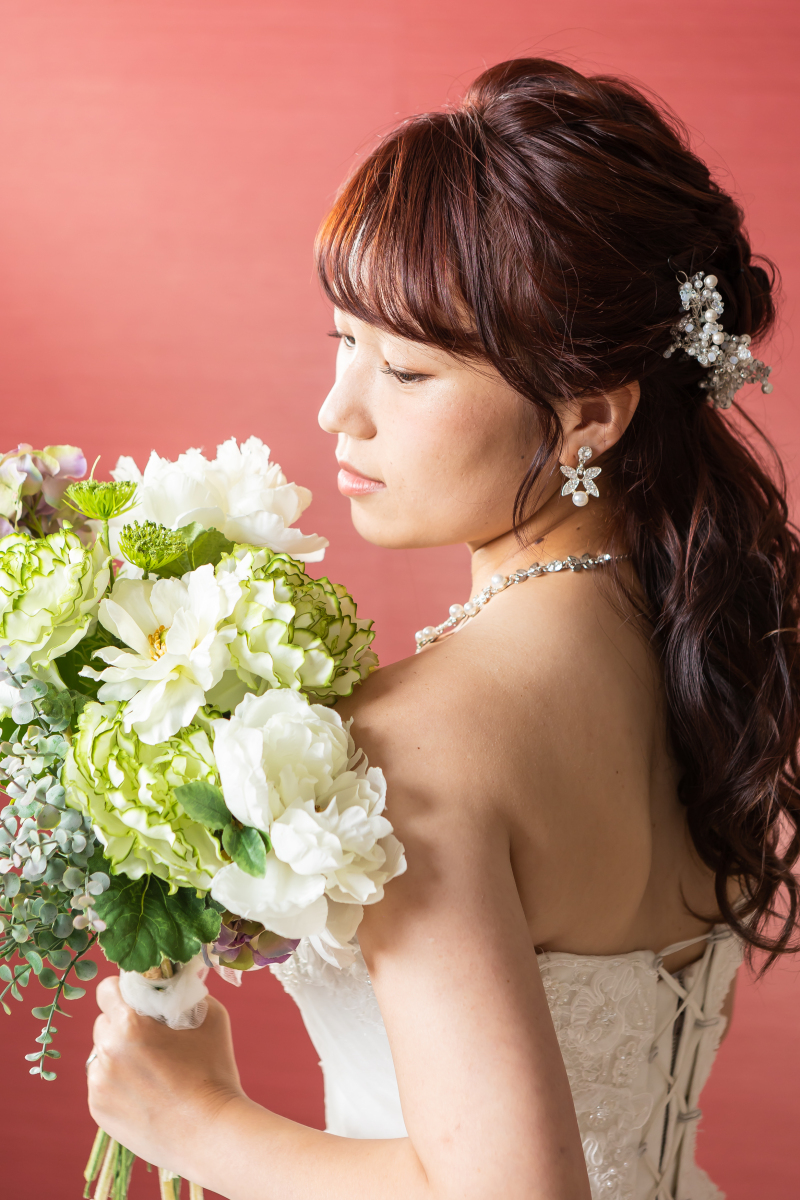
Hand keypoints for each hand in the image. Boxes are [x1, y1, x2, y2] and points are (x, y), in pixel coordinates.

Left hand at [89, 976, 244, 1176]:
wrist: (211, 1133)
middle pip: (104, 1021)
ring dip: (119, 1054)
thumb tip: (172, 982)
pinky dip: (119, 1082)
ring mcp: (98, 1084)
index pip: (106, 988)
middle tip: (152, 1037)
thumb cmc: (214, 1071)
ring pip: (102, 1053)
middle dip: (124, 1023)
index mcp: (129, 1024)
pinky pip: (102, 1082)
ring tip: (152, 1071)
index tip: (141, 998)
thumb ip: (184, 993)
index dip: (124, 989)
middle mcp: (106, 1052)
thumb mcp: (210, 1015)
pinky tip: (147, 1093)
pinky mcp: (98, 1110)